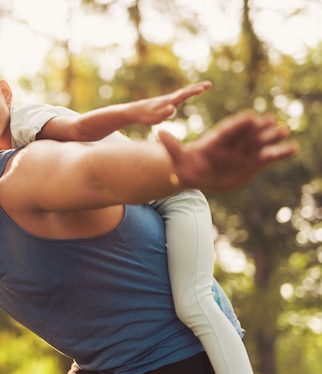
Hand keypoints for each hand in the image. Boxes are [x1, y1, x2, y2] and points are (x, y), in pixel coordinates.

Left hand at [130, 81, 211, 124]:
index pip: (183, 95)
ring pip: (183, 93)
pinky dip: (187, 93)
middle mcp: (170, 98)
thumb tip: (173, 108)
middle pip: (185, 91)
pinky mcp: (166, 102)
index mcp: (169, 101)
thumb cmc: (145, 116)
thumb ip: (163, 114)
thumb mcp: (154, 118)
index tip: (203, 88)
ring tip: (204, 87)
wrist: (135, 111)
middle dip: (197, 87)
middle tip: (209, 84)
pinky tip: (189, 93)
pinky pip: (179, 96)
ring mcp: (168, 100)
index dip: (193, 92)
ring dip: (193, 89)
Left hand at [159, 110, 297, 191]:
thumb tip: (159, 133)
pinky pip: (270, 156)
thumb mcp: (179, 159)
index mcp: (217, 140)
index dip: (239, 124)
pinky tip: (294, 149)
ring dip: (272, 137)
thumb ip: (172, 146)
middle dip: (259, 128)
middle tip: (272, 122)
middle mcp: (234, 143)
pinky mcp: (255, 161)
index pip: (229, 129)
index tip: (249, 117)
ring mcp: (246, 151)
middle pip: (247, 133)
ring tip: (283, 131)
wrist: (200, 175)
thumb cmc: (187, 166)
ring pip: (261, 142)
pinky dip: (281, 152)